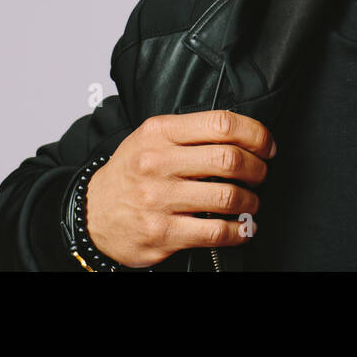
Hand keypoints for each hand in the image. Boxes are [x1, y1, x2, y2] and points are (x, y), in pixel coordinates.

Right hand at [85, 110, 275, 267]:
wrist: (91, 214)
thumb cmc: (130, 173)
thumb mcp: (150, 137)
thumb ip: (189, 131)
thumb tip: (242, 134)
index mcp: (160, 132)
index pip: (221, 123)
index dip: (255, 133)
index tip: (266, 145)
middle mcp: (158, 163)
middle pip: (229, 159)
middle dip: (257, 168)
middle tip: (261, 173)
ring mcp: (159, 199)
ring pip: (227, 196)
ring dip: (250, 200)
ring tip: (251, 201)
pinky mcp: (162, 233)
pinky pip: (214, 232)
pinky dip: (238, 231)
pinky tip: (241, 228)